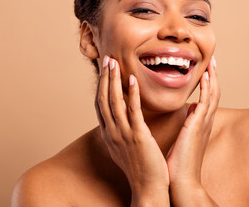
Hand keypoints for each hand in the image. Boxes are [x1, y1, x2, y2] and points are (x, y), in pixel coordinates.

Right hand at [95, 55, 169, 204]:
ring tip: (114, 62)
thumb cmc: (139, 167)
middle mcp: (112, 133)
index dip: (101, 86)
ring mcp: (123, 135)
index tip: (104, 71)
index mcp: (109, 135)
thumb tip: (121, 120)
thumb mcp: (124, 148)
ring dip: (113, 80)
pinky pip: (133, 111)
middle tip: (106, 59)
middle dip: (104, 78)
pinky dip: (131, 94)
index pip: (100, 106)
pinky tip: (131, 80)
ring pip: (114, 102)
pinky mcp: (138, 137)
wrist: (148, 188)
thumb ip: (120, 132)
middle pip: (103, 100)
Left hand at [166, 56, 219, 190]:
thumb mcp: (185, 136)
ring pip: (212, 94)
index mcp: (201, 123)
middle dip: (213, 76)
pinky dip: (206, 88)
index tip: (205, 69)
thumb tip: (189, 108)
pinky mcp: (198, 126)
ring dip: (212, 77)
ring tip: (210, 61)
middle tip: (211, 59)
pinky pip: (205, 102)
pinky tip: (204, 76)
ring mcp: (204, 123)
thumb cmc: (179, 161)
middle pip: (213, 93)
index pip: (207, 98)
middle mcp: (206, 121)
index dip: (208, 83)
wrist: (182, 180)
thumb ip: (189, 121)